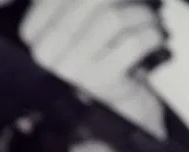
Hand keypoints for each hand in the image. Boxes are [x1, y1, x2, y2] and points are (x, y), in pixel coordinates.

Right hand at [21, 0, 169, 136]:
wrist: (118, 104)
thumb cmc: (100, 57)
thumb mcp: (78, 26)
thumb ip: (78, 5)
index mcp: (34, 33)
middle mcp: (48, 52)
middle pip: (89, 1)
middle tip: (136, 0)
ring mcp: (75, 68)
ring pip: (113, 19)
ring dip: (138, 12)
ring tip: (147, 16)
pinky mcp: (104, 80)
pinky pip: (133, 42)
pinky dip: (150, 33)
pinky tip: (154, 34)